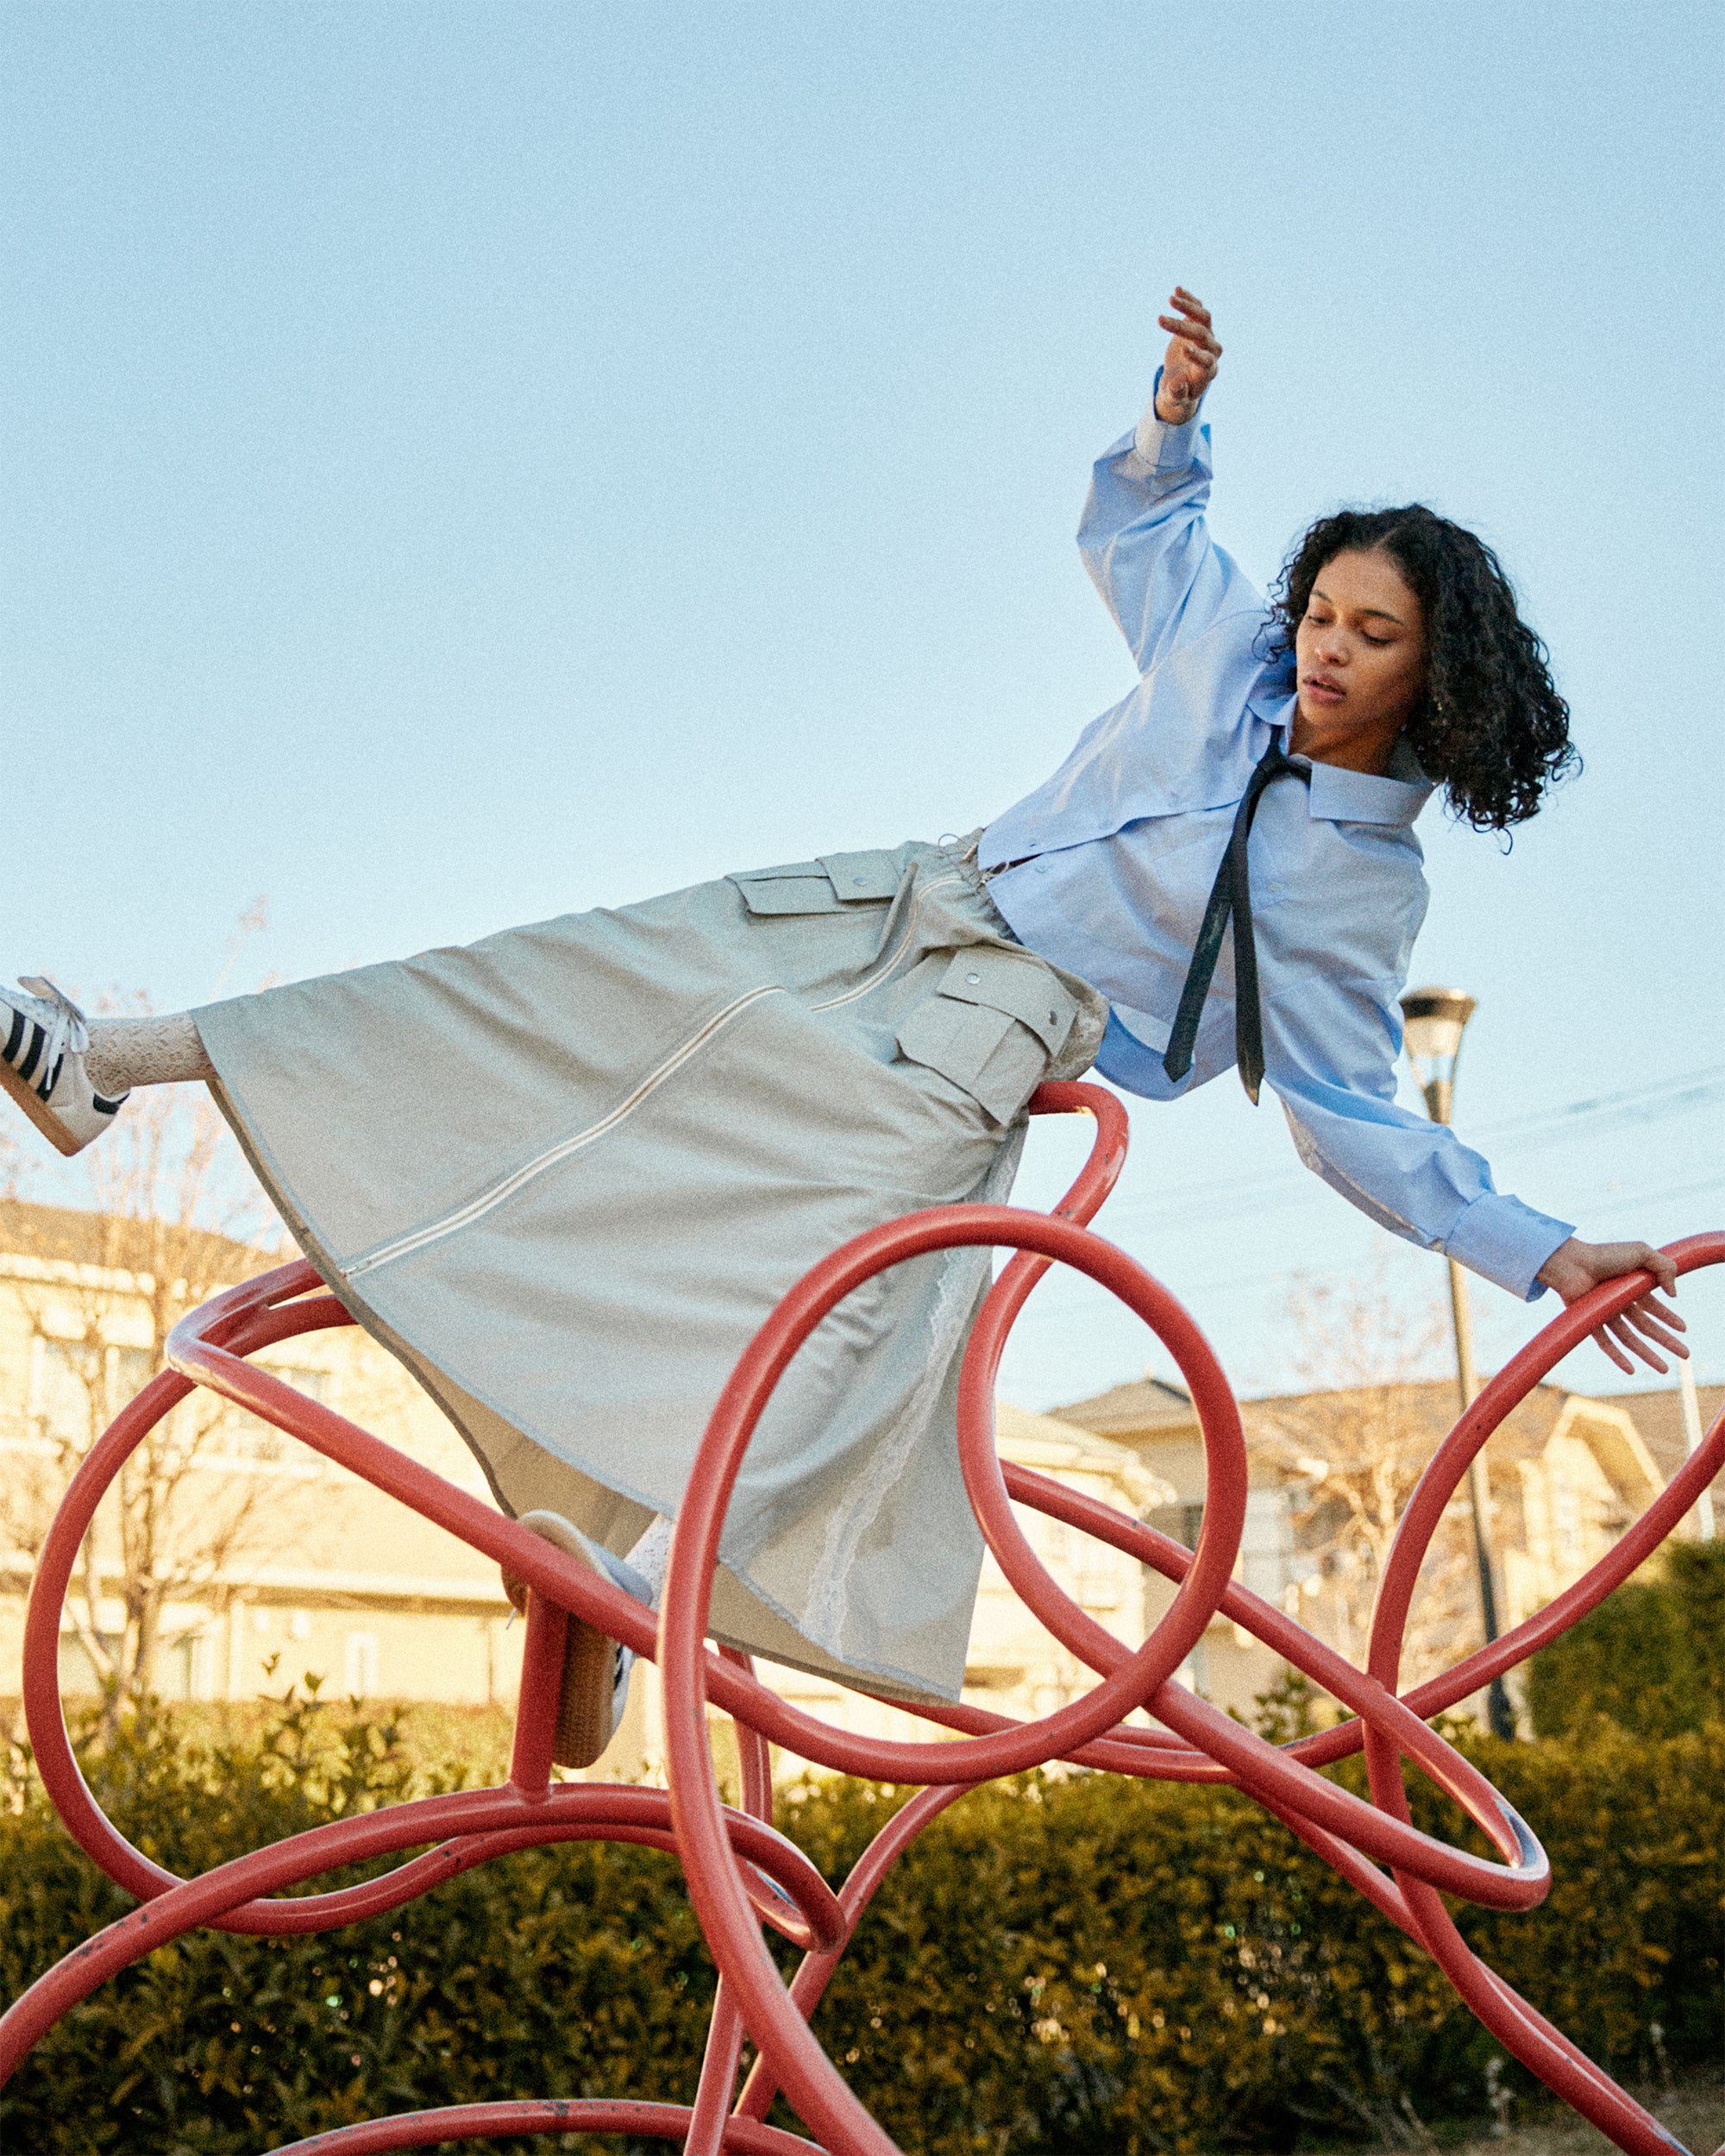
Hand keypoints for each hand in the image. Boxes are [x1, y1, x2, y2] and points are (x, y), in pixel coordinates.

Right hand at [1153, 287, 1221, 422]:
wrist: (1182, 380)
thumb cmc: (1178, 392)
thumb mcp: (1174, 399)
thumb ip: (1176, 394)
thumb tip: (1176, 385)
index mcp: (1208, 371)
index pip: (1206, 360)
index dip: (1197, 355)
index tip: (1183, 350)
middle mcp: (1212, 350)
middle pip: (1202, 335)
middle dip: (1181, 327)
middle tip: (1159, 320)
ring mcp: (1208, 335)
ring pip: (1203, 317)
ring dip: (1188, 306)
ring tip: (1171, 299)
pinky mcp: (1200, 324)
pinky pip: (1197, 309)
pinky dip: (1189, 299)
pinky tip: (1177, 290)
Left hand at [1535, 1237, 1686, 1376]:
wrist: (1572, 1262)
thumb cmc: (1605, 1255)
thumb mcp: (1642, 1253)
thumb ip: (1665, 1268)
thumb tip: (1674, 1295)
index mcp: (1631, 1286)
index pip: (1654, 1307)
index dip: (1669, 1318)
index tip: (1683, 1329)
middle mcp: (1618, 1301)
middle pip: (1647, 1326)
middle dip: (1666, 1341)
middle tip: (1685, 1355)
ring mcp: (1605, 1312)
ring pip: (1630, 1339)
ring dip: (1648, 1354)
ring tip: (1664, 1369)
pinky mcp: (1590, 1321)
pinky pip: (1606, 1343)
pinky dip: (1618, 1357)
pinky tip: (1631, 1370)